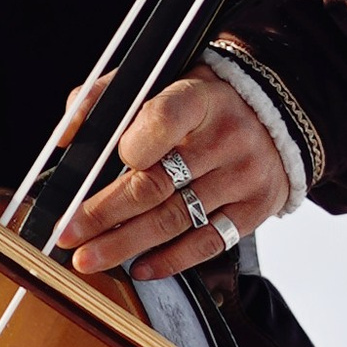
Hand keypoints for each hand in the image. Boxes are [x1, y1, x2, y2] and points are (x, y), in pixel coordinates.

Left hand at [52, 68, 290, 284]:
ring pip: (174, 219)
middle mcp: (225, 138)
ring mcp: (242, 177)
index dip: (130, 147)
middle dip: (104, 214)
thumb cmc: (206, 103)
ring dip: (125, 244)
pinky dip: (169, 260)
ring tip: (89, 258)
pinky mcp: (254, 209)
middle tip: (68, 234)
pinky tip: (139, 267)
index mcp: (199, 98)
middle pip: (156, 183)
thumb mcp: (164, 80)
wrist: (278, 115)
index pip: (162, 120)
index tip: (98, 171)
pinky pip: (208, 242)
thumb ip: (110, 97)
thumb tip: (68, 134)